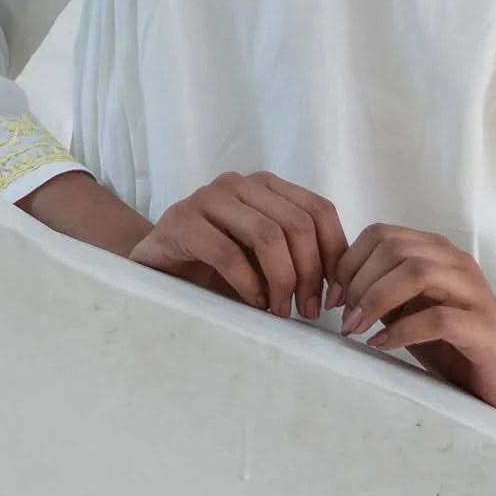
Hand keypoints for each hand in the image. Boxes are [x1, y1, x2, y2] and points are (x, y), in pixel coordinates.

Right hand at [127, 170, 348, 320]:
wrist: (154, 269)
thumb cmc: (215, 268)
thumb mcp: (263, 259)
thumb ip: (297, 257)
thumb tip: (341, 288)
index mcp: (267, 186)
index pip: (319, 210)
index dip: (334, 254)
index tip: (335, 296)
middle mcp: (240, 183)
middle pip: (298, 224)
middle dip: (310, 274)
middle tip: (307, 311)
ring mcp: (208, 197)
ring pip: (268, 235)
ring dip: (283, 281)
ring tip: (280, 311)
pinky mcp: (181, 221)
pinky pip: (229, 253)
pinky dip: (249, 285)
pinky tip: (253, 304)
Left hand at [328, 223, 495, 416]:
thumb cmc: (457, 343)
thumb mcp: (412, 311)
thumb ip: (385, 293)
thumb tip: (338, 289)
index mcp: (436, 252)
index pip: (381, 233)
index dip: (349, 260)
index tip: (333, 296)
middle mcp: (455, 262)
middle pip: (394, 248)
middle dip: (359, 281)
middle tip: (342, 316)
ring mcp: (472, 292)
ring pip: (416, 272)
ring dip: (376, 300)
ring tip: (356, 329)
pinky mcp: (483, 327)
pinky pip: (438, 317)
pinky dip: (402, 330)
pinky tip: (382, 345)